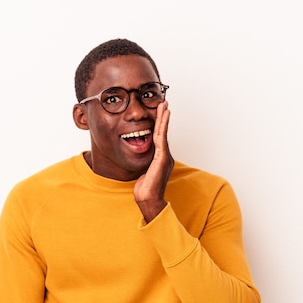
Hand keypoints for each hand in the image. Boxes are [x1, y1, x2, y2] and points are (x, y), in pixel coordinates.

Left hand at [134, 101, 172, 222]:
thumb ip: (143, 163)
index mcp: (160, 158)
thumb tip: (137, 157)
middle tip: (164, 103)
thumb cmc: (144, 189)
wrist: (148, 200)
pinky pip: (162, 138)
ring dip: (163, 117)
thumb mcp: (142, 172)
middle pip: (163, 132)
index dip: (159, 124)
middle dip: (163, 117)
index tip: (159, 112)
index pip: (159, 137)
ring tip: (164, 105)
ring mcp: (164, 156)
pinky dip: (163, 125)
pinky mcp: (162, 158)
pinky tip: (163, 116)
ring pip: (163, 132)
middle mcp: (164, 155)